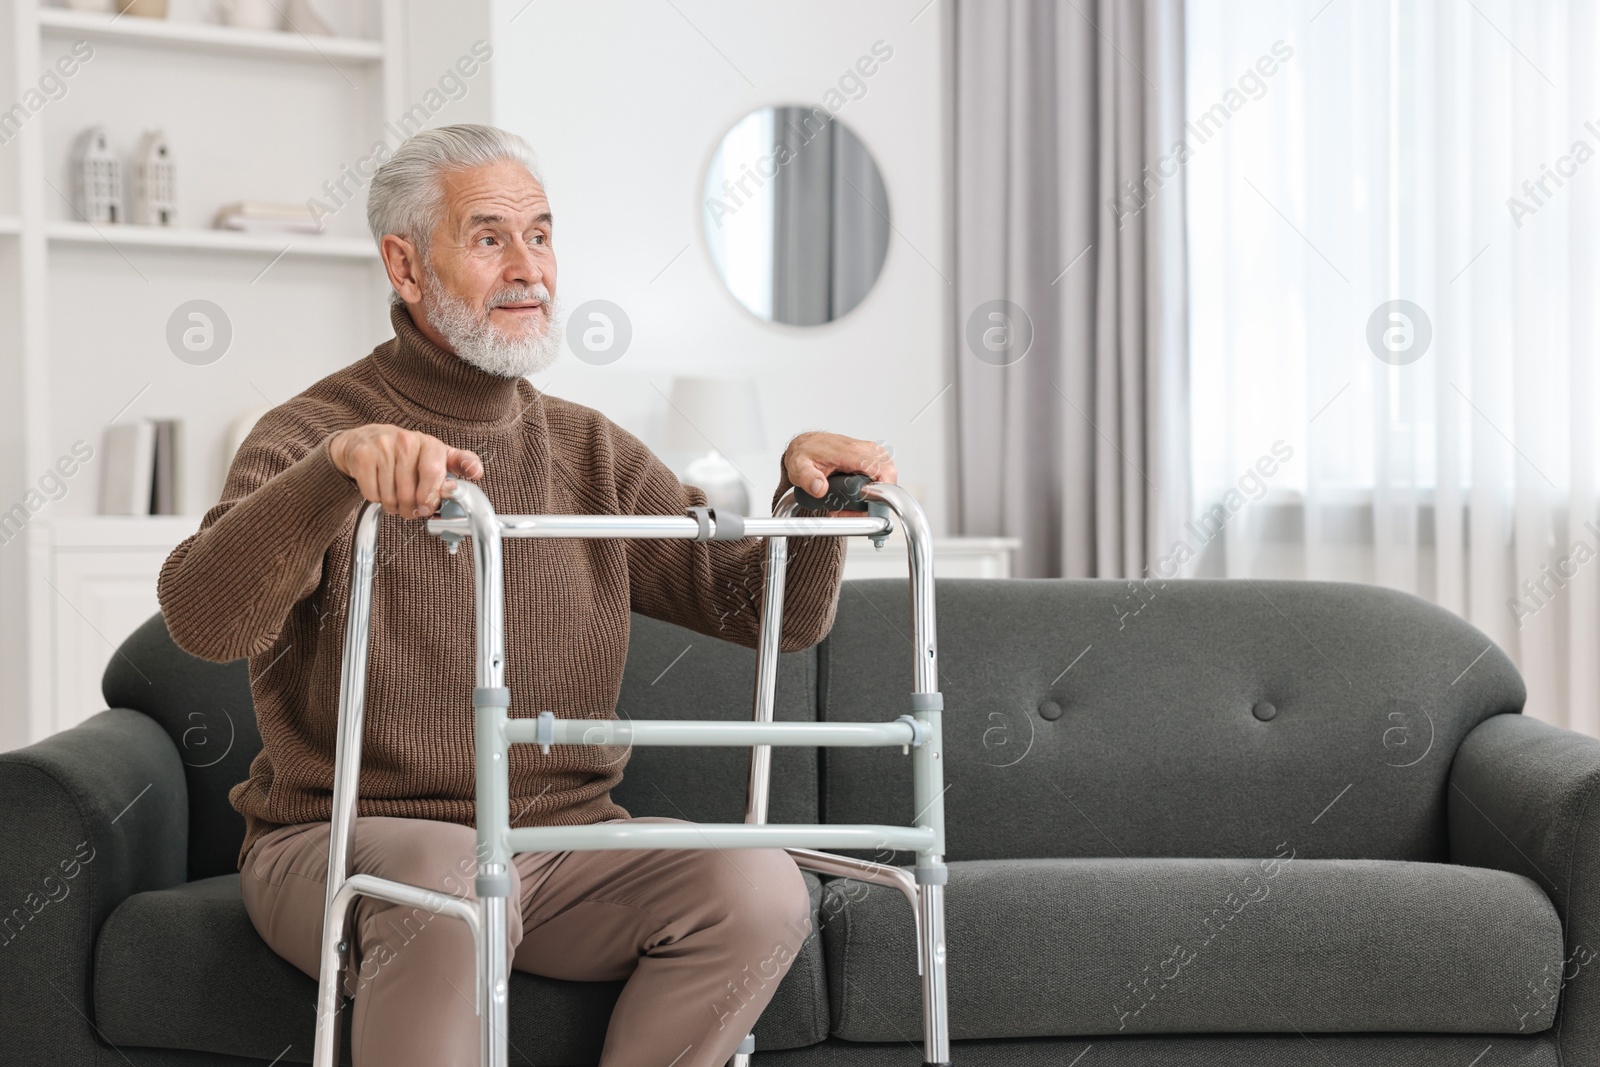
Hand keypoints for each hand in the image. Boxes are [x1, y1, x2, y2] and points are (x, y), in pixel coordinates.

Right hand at [329, 424, 483, 518]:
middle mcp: (407, 441)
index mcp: (430, 444)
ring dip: (393, 506)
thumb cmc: (404, 455)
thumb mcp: (435, 456)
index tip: (431, 506)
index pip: (435, 470)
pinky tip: (379, 487)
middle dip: (413, 509)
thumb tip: (476, 472)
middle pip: (412, 494)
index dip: (434, 492)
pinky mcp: (363, 456)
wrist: (363, 442)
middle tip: (412, 508)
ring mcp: (383, 447)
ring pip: (391, 498)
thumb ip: (457, 465)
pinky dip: (375, 499)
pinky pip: (372, 495)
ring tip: (394, 495)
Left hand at [783, 432, 897, 516]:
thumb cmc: (804, 454)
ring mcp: (869, 452)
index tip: (869, 504)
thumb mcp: (799, 468)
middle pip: (889, 475)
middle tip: (857, 509)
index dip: (881, 490)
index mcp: (850, 452)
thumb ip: (808, 478)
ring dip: (875, 494)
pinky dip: (874, 488)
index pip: (881, 469)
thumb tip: (820, 488)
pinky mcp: (870, 456)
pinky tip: (857, 496)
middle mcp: (864, 450)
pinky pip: (882, 473)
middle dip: (877, 497)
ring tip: (853, 504)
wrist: (805, 446)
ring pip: (887, 476)